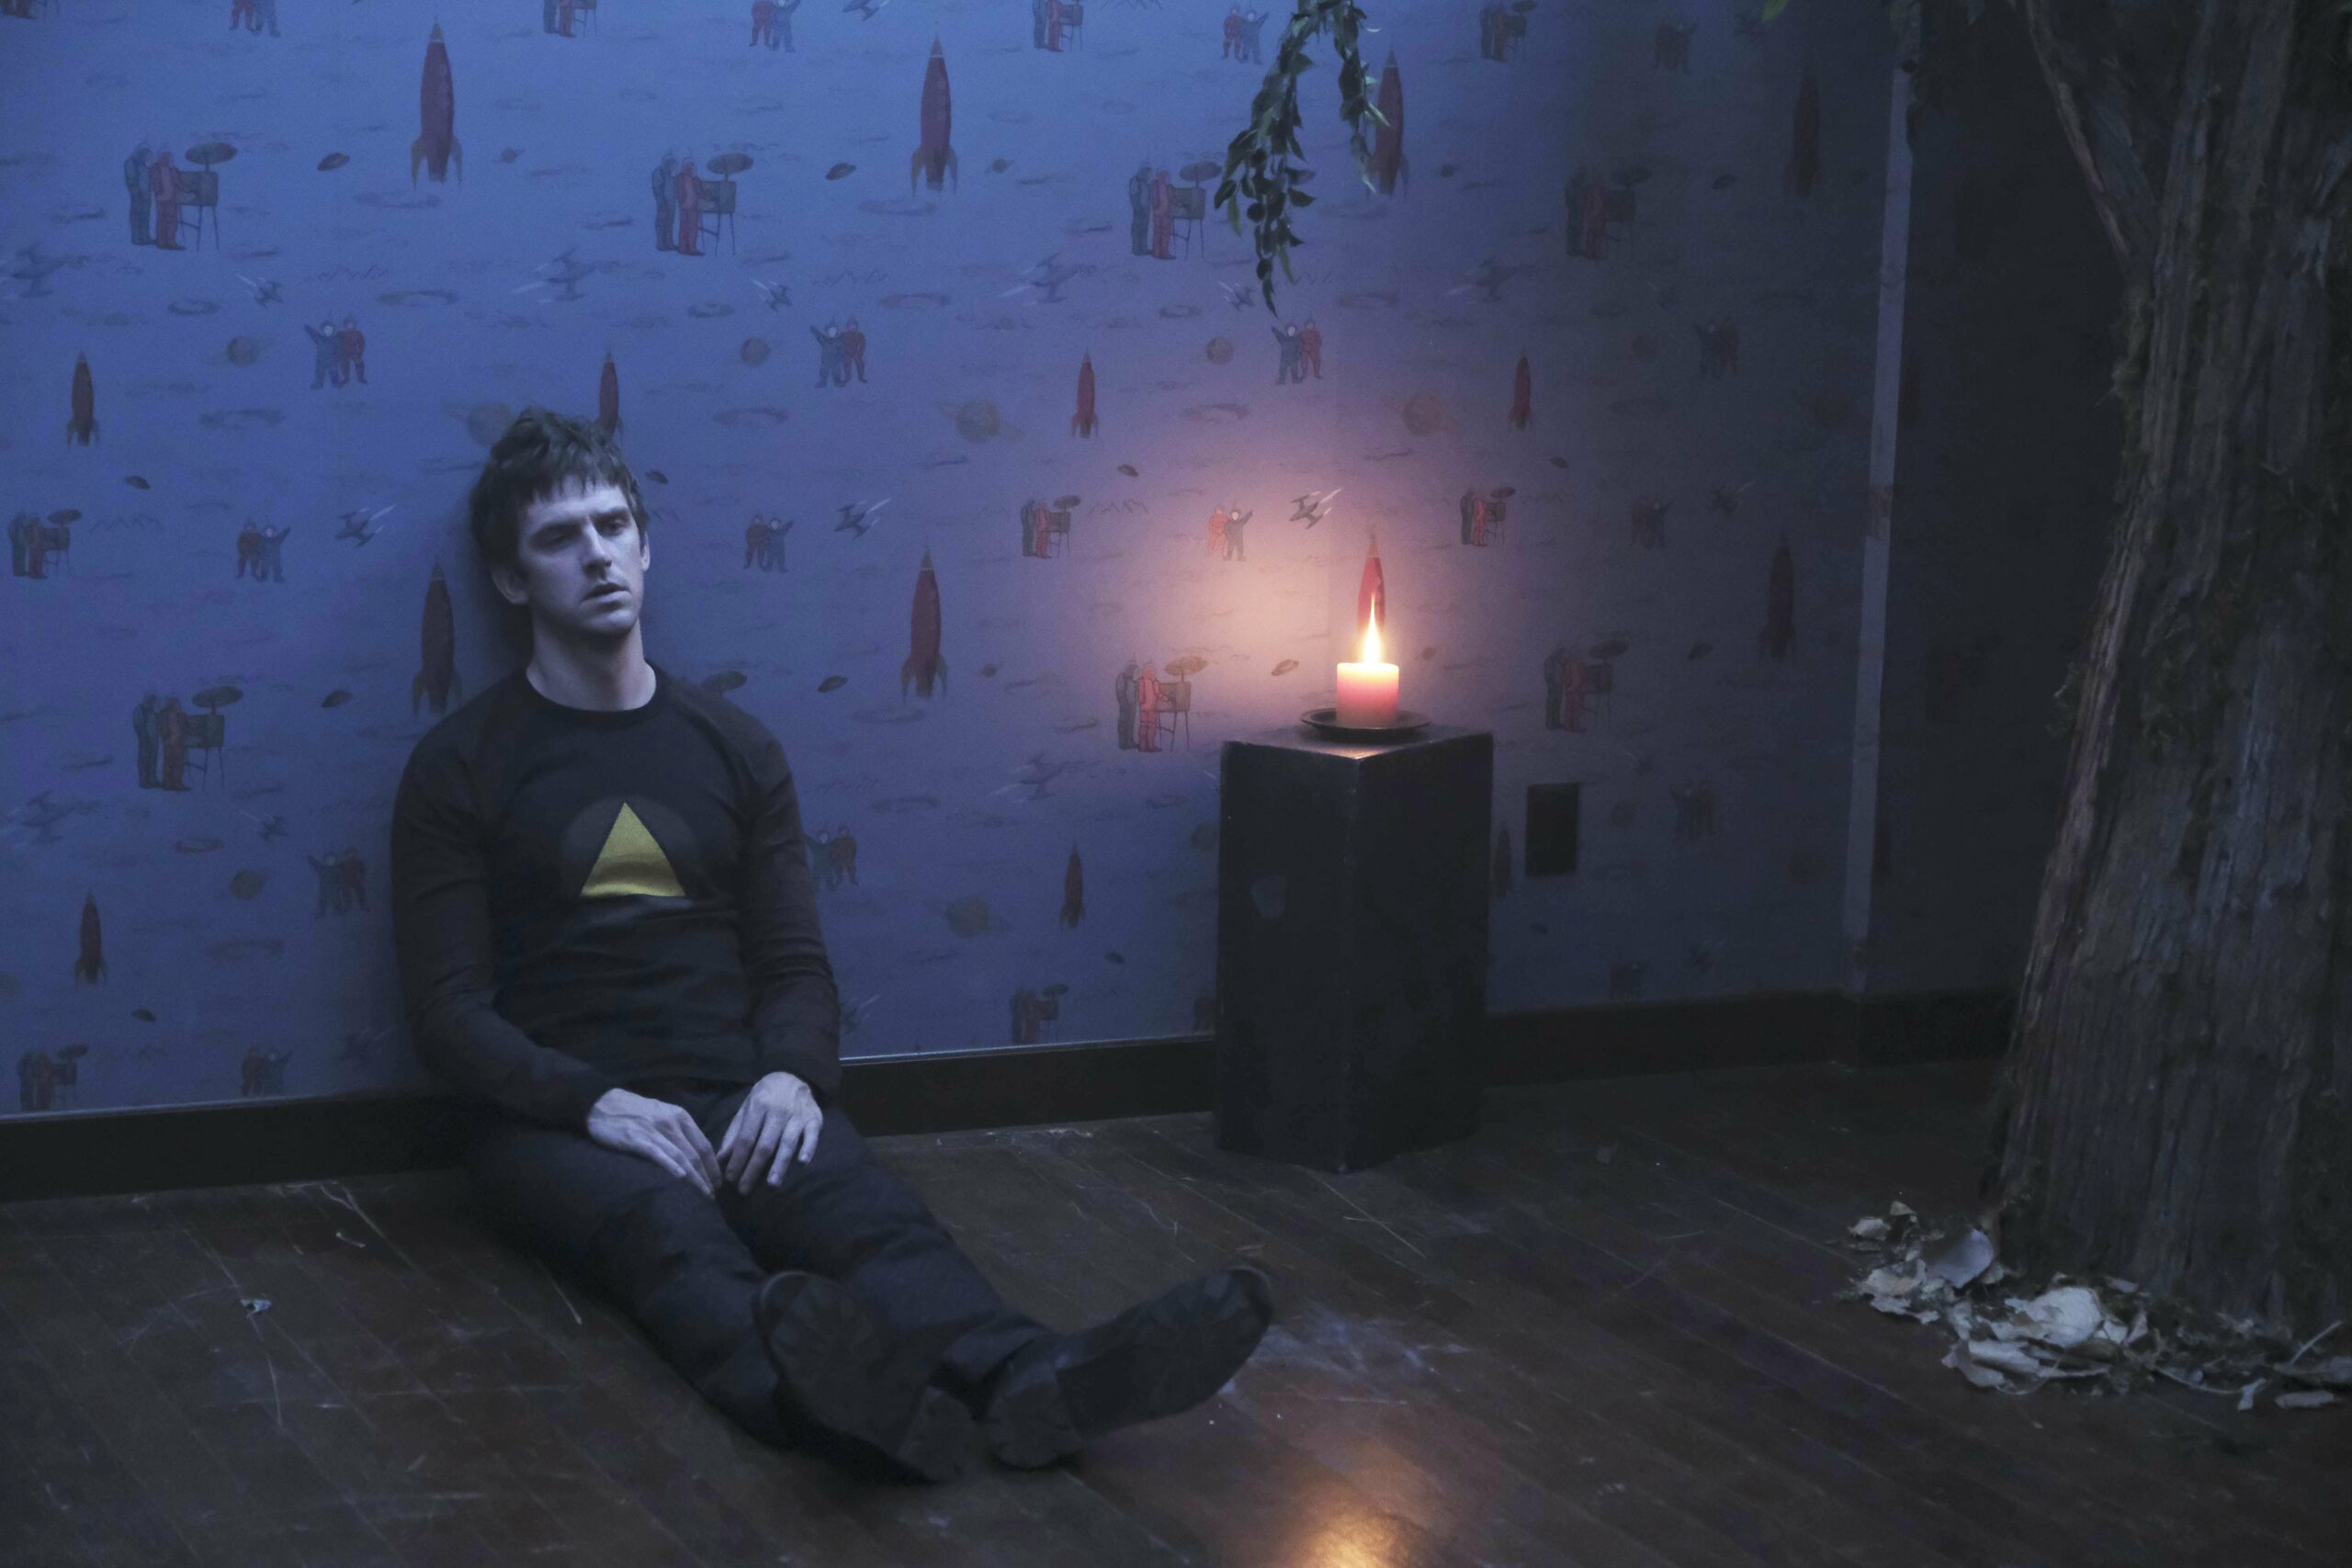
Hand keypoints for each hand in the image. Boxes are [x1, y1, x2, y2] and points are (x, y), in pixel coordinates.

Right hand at [585, 1088, 721, 1196]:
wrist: (602, 1103)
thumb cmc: (634, 1111)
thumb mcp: (663, 1114)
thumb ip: (679, 1130)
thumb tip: (696, 1153)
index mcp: (680, 1116)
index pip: (704, 1144)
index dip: (713, 1166)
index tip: (718, 1182)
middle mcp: (671, 1122)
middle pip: (695, 1154)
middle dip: (707, 1177)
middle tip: (713, 1195)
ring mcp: (654, 1130)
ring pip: (681, 1157)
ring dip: (695, 1179)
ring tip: (702, 1195)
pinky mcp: (636, 1139)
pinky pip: (658, 1154)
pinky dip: (671, 1166)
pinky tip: (680, 1179)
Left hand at [717, 1072, 821, 1192]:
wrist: (793, 1076)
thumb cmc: (765, 1097)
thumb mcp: (746, 1109)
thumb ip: (735, 1133)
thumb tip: (720, 1159)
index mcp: (758, 1106)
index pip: (746, 1138)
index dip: (737, 1160)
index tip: (730, 1179)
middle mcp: (778, 1110)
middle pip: (765, 1144)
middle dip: (753, 1169)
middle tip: (744, 1189)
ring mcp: (797, 1115)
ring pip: (787, 1142)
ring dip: (780, 1164)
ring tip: (772, 1183)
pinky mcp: (814, 1118)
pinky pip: (812, 1135)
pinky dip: (808, 1148)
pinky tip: (803, 1162)